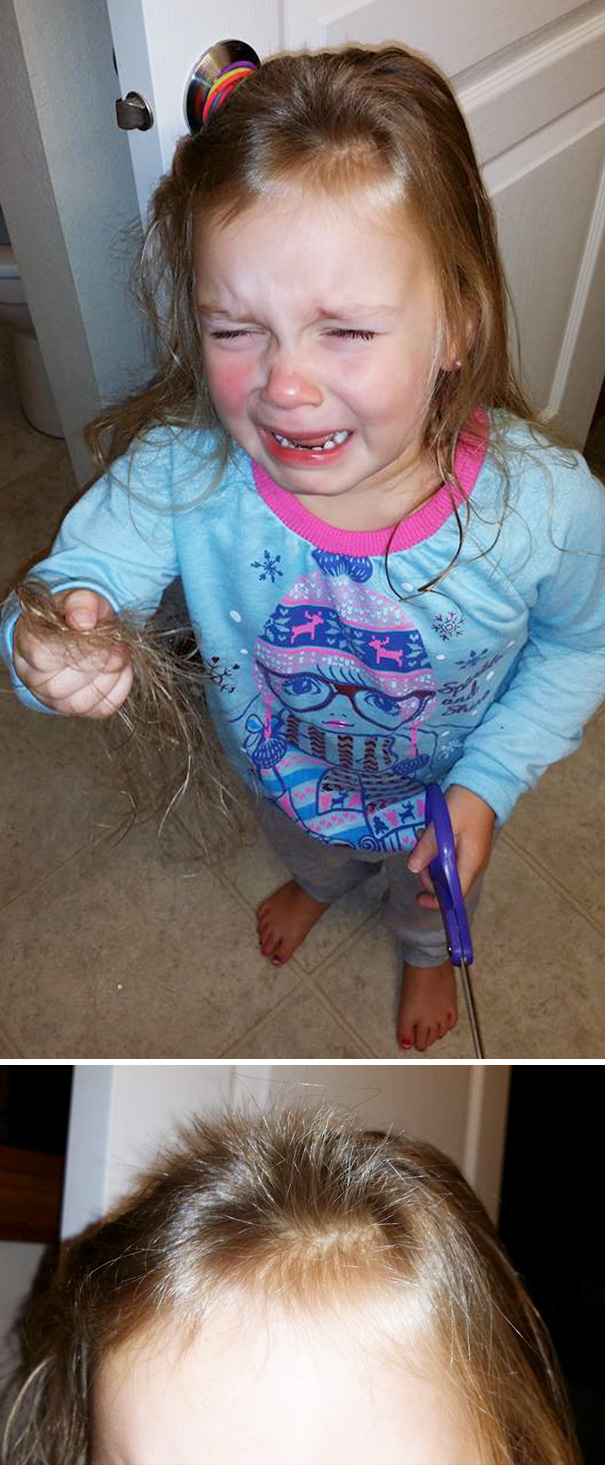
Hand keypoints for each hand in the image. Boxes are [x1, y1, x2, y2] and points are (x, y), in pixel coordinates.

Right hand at [13, 588, 132, 717]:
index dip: (76, 646)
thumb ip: (81, 604)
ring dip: (112, 675)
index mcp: (27, 647)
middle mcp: (34, 680)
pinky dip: (120, 687)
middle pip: (63, 684)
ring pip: (82, 702)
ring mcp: (54, 700)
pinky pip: (103, 707)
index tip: (96, 631)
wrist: (78, 633)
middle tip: (116, 644)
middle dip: (99, 662)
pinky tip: (120, 668)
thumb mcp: (78, 598)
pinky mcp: (80, 711)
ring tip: (119, 653)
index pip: (43, 657)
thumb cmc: (73, 616)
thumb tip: (84, 621)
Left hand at [407, 784, 495, 909]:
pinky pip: (448, 857)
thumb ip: (428, 847)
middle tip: (416, 854)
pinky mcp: (467, 846)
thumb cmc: (466, 804)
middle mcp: (472, 864)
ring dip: (430, 859)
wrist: (483, 784)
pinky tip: (429, 836)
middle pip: (447, 883)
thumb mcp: (443, 825)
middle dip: (428, 874)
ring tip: (422, 837)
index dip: (438, 902)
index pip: (456, 894)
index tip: (419, 898)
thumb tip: (413, 868)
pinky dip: (436, 851)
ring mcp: (471, 855)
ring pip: (446, 870)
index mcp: (470, 863)